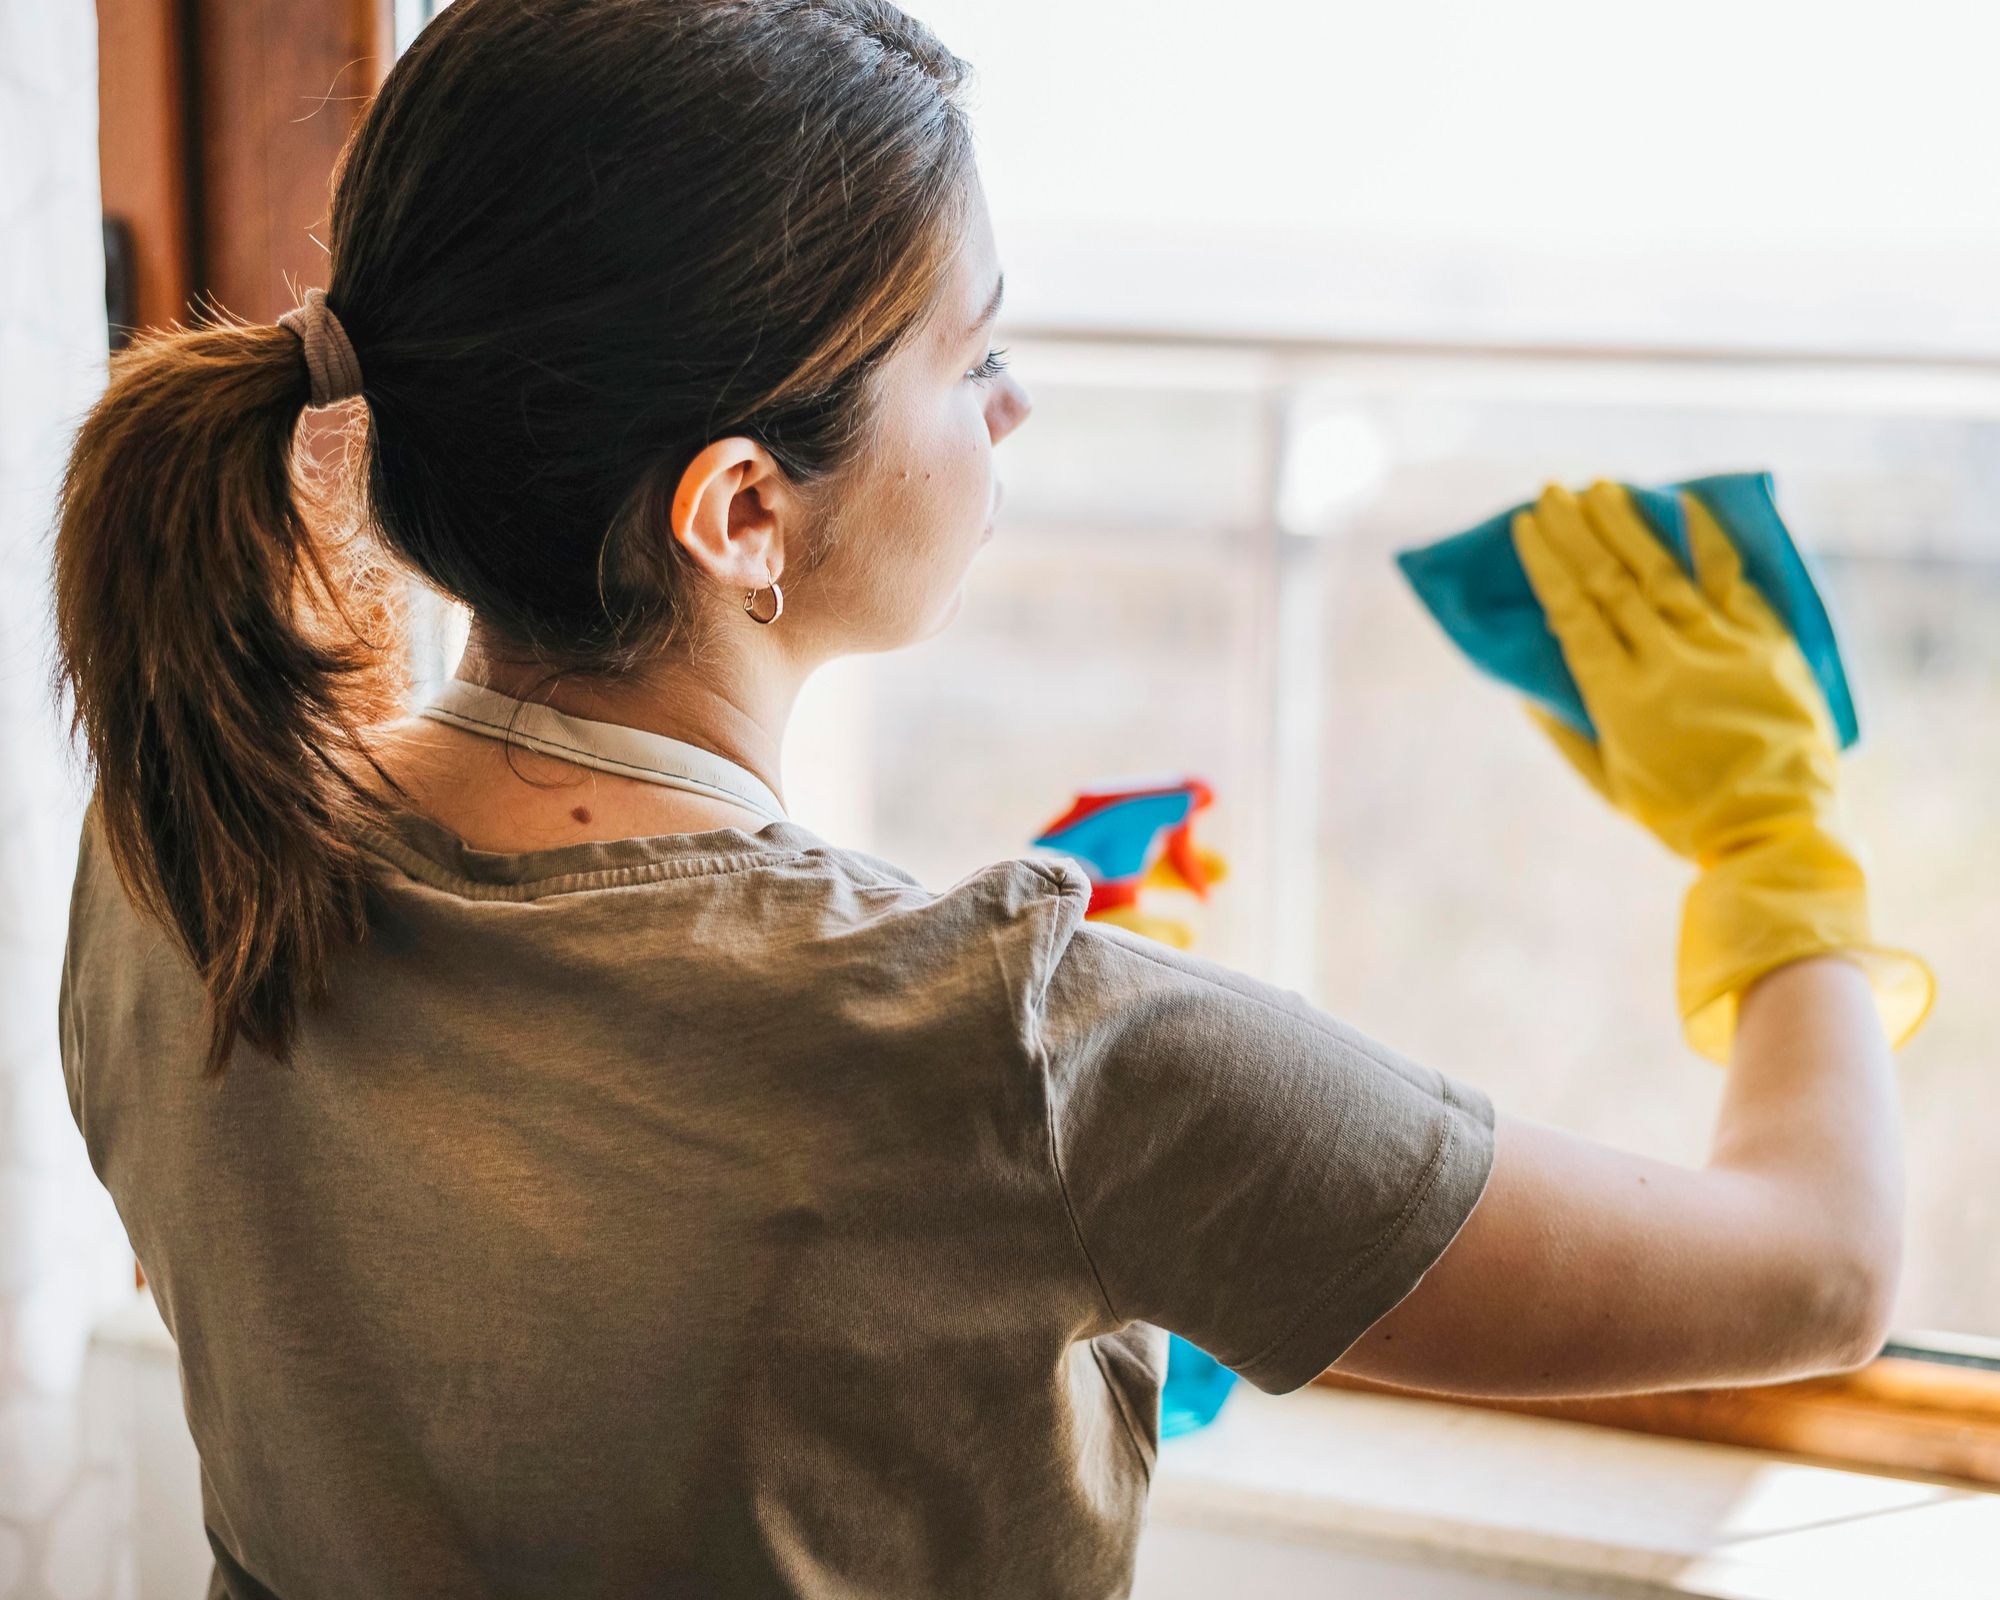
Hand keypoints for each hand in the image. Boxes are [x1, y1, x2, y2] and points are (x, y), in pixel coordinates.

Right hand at [1509, 480, 1933, 1063]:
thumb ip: (1566, 732)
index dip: (1546, 565)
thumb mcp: (1609, 784)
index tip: (1526, 526)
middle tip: (1552, 492)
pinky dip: (1707, 540)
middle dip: (1577, 531)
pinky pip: (1730, 581)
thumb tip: (1527, 686)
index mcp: (1619, 699)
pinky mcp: (1764, 643)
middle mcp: (1664, 662)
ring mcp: (1718, 648)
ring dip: (1627, 525)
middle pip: (1611, 581)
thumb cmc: (1681, 815)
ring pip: (1662, 572)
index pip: (1573, 613)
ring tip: (1599, 489)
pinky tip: (1684, 504)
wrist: (1773, 828)